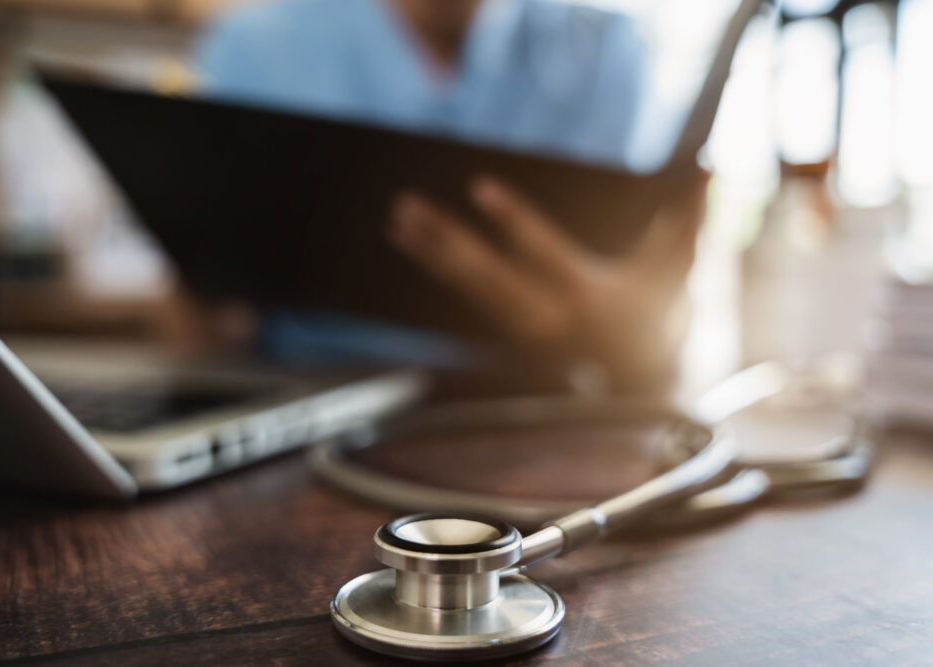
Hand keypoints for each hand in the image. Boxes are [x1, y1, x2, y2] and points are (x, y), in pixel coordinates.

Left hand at [388, 172, 709, 390]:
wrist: (641, 383)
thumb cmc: (661, 317)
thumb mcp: (681, 270)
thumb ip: (690, 220)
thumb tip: (710, 168)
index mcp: (586, 298)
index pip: (544, 255)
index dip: (514, 222)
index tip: (480, 189)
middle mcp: (545, 316)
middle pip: (488, 276)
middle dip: (448, 242)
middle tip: (407, 208)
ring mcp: (523, 324)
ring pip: (471, 287)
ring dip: (433, 253)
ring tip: (399, 218)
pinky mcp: (511, 324)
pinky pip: (470, 294)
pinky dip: (441, 267)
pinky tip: (414, 239)